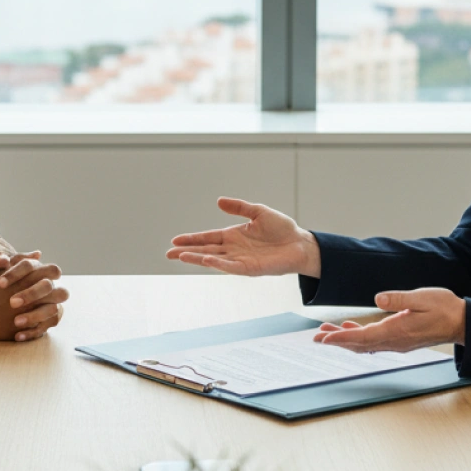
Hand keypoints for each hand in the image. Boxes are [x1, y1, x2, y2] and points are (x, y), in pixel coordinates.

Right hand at [0, 253, 66, 342]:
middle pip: (60, 292)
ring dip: (49, 311)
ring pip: (54, 311)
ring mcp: (28, 312)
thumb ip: (19, 261)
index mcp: (26, 277)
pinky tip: (30, 327)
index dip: (53, 275)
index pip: (53, 271)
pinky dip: (38, 328)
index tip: (47, 280)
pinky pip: (40, 329)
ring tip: (41, 312)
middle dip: (57, 294)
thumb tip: (38, 253)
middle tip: (48, 298)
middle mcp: (31, 294)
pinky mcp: (21, 329)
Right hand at [166, 198, 321, 277]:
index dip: (192, 239)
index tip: (175, 240)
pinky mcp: (250, 269)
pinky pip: (231, 267)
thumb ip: (239, 207)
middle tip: (169, 253)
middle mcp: (233, 249)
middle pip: (205, 250)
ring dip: (197, 258)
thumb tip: (219, 201)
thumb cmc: (282, 228)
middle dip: (187, 251)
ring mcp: (240, 260)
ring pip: (214, 260)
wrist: (300, 243)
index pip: (207, 238)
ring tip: (180, 257)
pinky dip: (218, 264)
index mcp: (233, 236)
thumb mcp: (258, 212)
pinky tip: (206, 260)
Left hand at [314, 288, 466, 351]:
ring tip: (327, 332)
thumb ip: (399, 299)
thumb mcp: (422, 298)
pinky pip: (374, 341)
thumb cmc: (445, 308)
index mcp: (397, 330)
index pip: (363, 337)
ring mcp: (397, 342)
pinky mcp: (400, 339)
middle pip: (359, 343)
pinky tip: (351, 330)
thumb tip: (377, 299)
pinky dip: (359, 337)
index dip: (341, 338)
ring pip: (365, 344)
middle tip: (316, 337)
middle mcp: (395, 340)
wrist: (462, 322)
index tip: (324, 338)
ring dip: (345, 339)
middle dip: (336, 340)